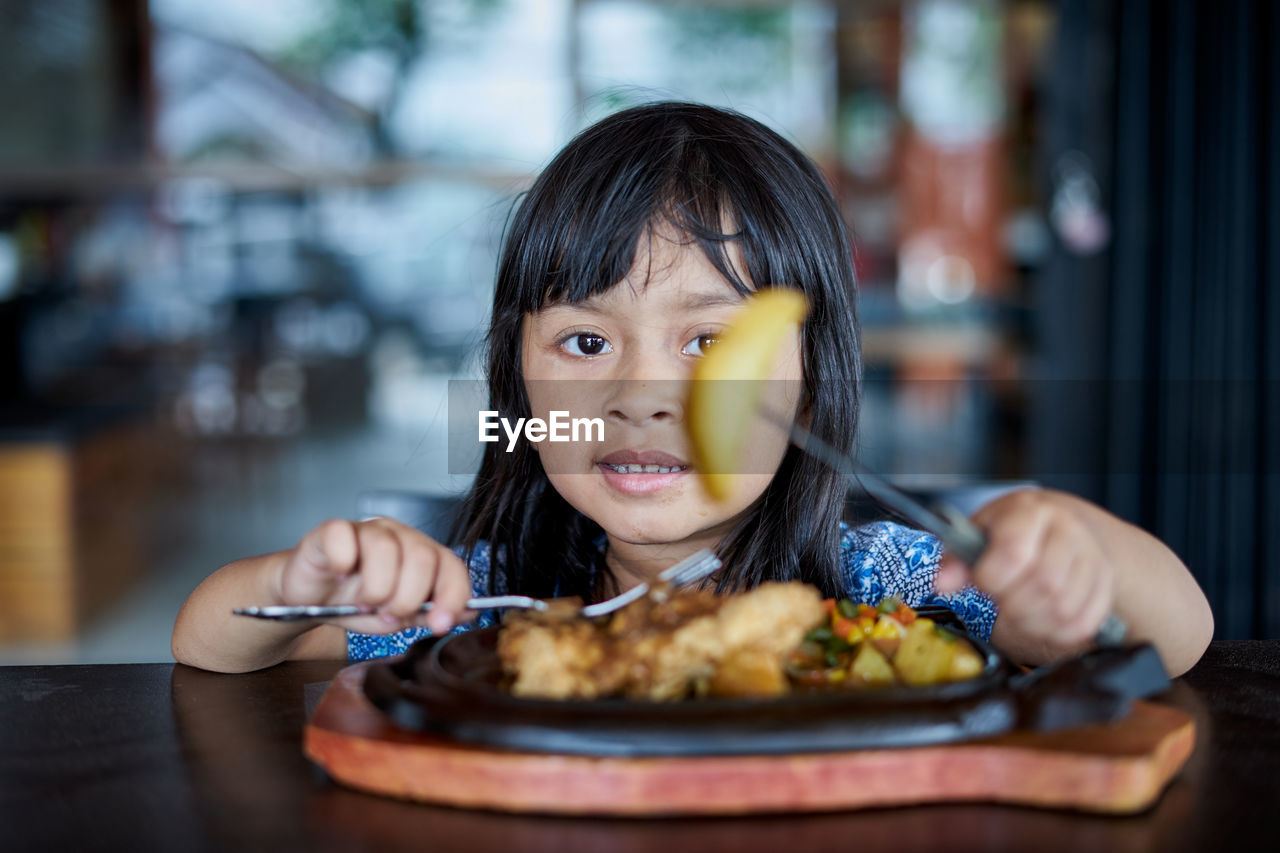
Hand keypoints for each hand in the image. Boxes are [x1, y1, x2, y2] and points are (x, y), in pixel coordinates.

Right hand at [274, 517, 473, 635]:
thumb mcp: (397, 617)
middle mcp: (398, 536)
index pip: (450, 566)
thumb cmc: (354, 604)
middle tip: (388, 614)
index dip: (451, 595)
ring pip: (385, 548)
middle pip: (421, 555)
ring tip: (364, 602)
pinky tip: (340, 575)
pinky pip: (343, 537)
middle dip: (407, 596)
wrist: (309, 601)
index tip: (440, 623)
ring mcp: (365, 530)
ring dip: (376, 587)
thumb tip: (471, 611)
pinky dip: (343, 562)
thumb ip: (429, 612)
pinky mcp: (331, 531)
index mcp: (421, 554)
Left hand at [934, 489, 1114, 661]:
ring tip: (1017, 612)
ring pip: (1063, 609)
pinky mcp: (1104, 587)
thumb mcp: (977, 534)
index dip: (992, 578)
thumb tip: (942, 583)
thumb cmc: (1009, 532)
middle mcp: (1068, 530)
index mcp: (1029, 511)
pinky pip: (1082, 624)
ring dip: (1032, 622)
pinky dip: (1056, 633)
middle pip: (1042, 585)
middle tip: (1000, 602)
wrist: (1060, 527)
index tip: (983, 582)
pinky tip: (1040, 620)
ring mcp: (1093, 558)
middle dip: (1013, 604)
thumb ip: (957, 559)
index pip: (1014, 552)